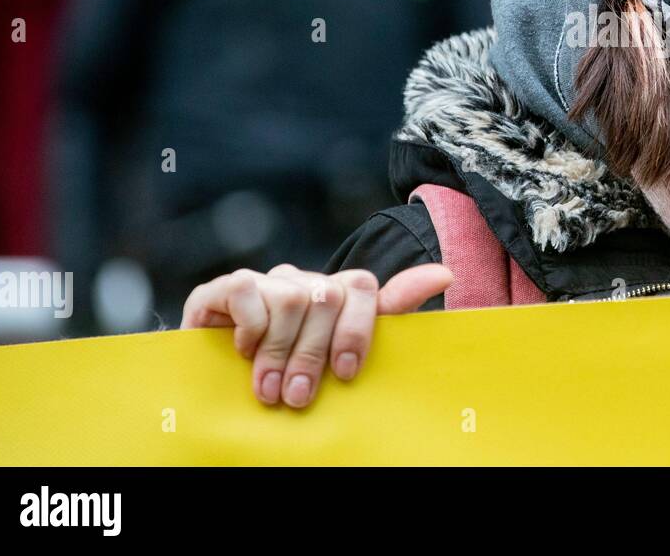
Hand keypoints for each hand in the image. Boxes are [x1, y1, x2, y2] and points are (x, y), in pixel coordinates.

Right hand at [180, 263, 452, 407]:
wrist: (223, 381)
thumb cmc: (294, 370)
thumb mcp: (343, 350)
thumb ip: (392, 311)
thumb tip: (445, 273)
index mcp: (338, 294)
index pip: (363, 287)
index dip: (357, 330)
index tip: (346, 374)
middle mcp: (304, 282)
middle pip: (327, 298)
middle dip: (313, 355)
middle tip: (298, 397)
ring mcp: (267, 283)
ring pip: (291, 298)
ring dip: (279, 352)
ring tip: (270, 390)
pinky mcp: (225, 289)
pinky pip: (247, 289)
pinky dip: (249, 326)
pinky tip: (242, 351)